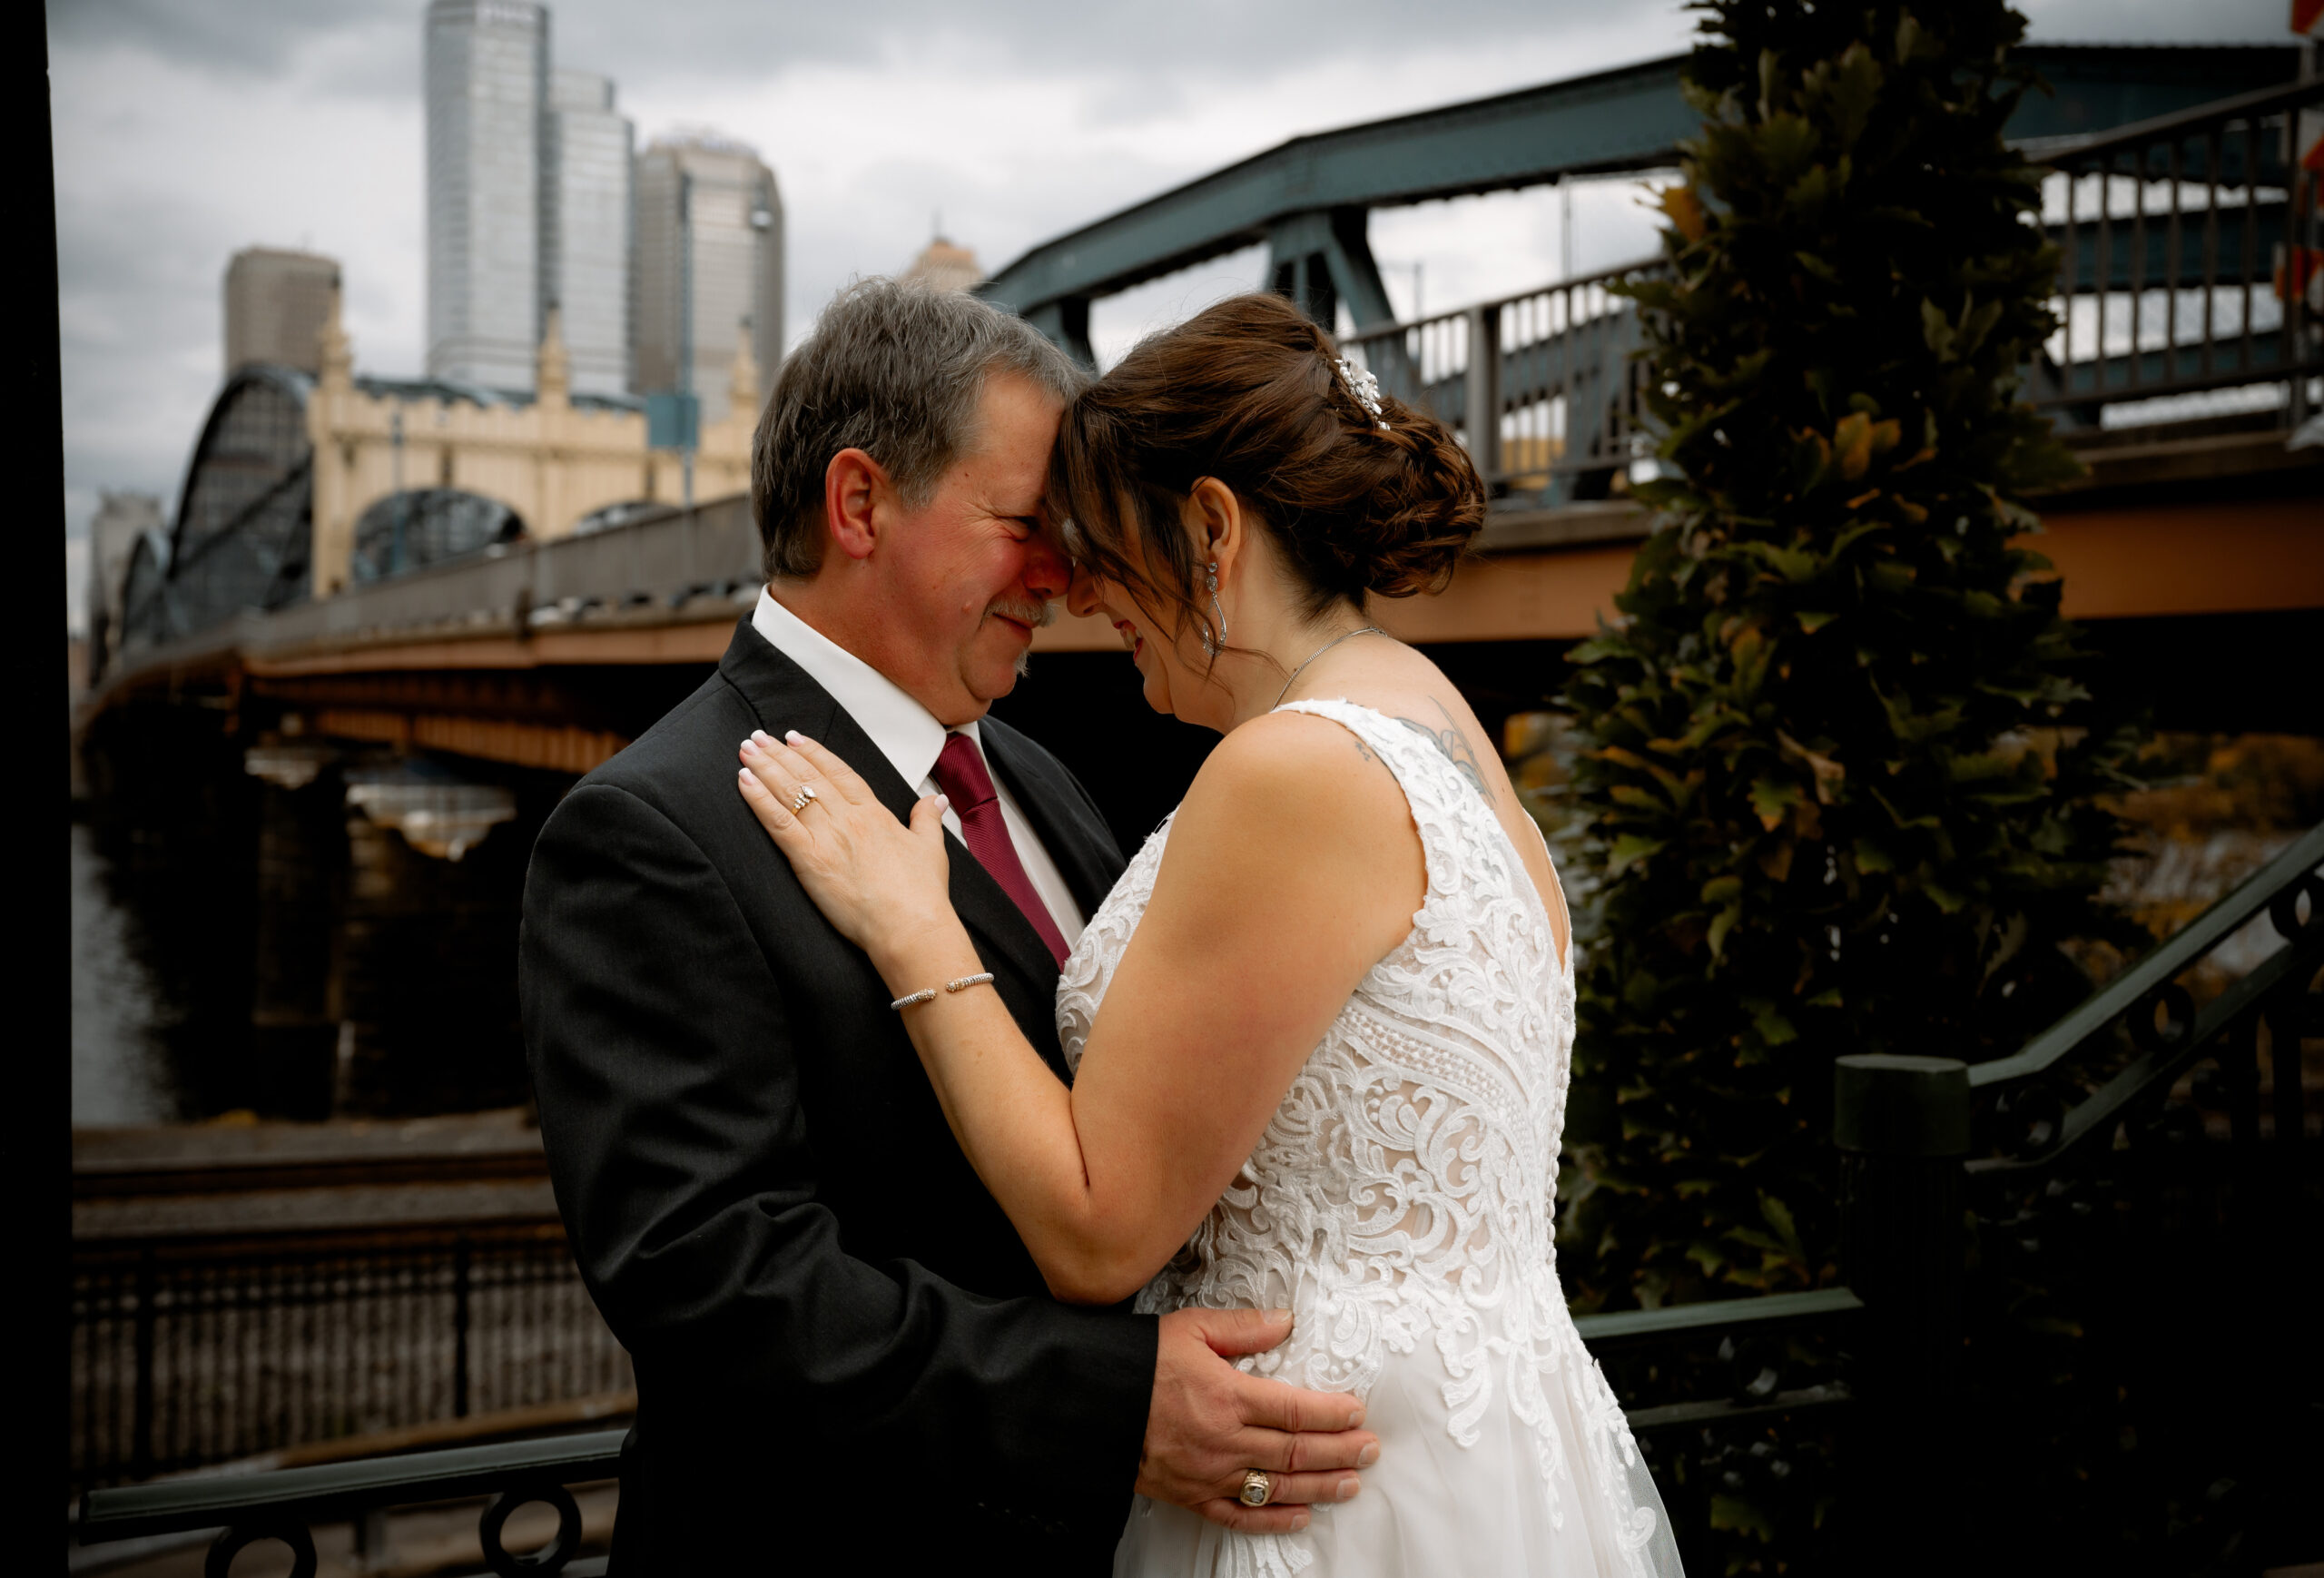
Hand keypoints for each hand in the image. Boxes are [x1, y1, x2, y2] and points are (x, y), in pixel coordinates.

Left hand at [737, 730, 955, 965]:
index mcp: (874, 813)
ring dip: (765, 767)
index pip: (839, 773)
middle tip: (759, 736)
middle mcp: (848, 819)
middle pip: (809, 776)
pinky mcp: (810, 860)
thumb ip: (927, 819)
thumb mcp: (931, 848)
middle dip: (780, 754)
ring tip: (746, 749)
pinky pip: (779, 823)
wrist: (910, 925)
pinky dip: (759, 800)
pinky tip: (744, 781)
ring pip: (791, 792)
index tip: (795, 738)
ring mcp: (828, 837)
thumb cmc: (921, 894)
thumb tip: (936, 800)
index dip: (815, 753)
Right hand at [1139, 1308, 1378, 1534]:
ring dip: (1319, 1486)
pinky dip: (1273, 1519)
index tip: (1358, 1412)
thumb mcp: (1190, 1328)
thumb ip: (1244, 1328)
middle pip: (1296, 1451)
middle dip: (1340, 1451)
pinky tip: (1300, 1516)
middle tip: (1370, 1450)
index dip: (1333, 1414)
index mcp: (1228, 1396)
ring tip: (1350, 1484)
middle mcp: (1225, 1440)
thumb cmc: (1138, 1362)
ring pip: (1277, 1486)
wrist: (1089, 1402)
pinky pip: (1239, 1515)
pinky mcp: (1191, 1495)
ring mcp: (1209, 1473)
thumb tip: (1286, 1321)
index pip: (1296, 1409)